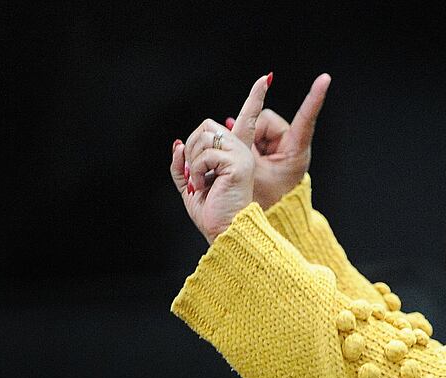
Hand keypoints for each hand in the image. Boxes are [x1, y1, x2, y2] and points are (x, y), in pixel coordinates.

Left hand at [171, 73, 267, 243]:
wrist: (225, 231)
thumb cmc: (212, 214)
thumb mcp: (190, 186)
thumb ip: (182, 165)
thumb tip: (177, 144)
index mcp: (233, 153)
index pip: (232, 121)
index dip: (255, 97)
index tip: (268, 77)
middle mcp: (240, 150)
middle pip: (205, 126)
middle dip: (191, 149)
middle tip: (194, 175)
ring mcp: (240, 155)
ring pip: (203, 137)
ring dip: (193, 163)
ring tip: (200, 183)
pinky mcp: (237, 163)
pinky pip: (205, 155)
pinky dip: (197, 172)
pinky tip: (204, 186)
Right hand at [242, 73, 329, 207]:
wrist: (267, 215)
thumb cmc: (264, 198)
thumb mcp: (252, 173)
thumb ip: (242, 147)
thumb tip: (230, 123)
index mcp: (296, 151)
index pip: (306, 120)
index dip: (314, 99)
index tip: (325, 79)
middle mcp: (292, 143)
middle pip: (267, 122)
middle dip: (254, 136)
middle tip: (252, 157)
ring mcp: (283, 144)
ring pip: (258, 127)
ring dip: (250, 141)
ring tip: (252, 162)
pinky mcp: (274, 147)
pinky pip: (256, 135)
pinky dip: (250, 144)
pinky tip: (249, 157)